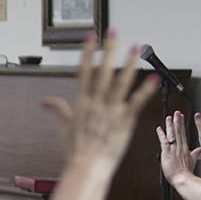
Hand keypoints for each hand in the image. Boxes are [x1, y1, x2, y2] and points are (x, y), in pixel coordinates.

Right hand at [42, 30, 153, 168]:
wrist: (87, 166)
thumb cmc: (76, 150)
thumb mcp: (64, 127)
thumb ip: (57, 110)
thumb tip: (46, 101)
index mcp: (82, 103)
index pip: (84, 71)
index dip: (87, 53)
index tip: (91, 37)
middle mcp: (97, 103)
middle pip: (103, 71)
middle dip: (108, 51)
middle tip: (113, 33)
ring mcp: (112, 111)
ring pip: (121, 82)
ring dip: (129, 64)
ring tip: (135, 49)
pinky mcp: (125, 120)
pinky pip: (137, 102)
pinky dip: (145, 90)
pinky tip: (154, 78)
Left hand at [156, 110, 193, 185]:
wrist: (184, 179)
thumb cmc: (186, 172)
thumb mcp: (193, 160)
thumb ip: (196, 153)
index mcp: (184, 148)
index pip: (182, 133)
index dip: (181, 125)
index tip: (181, 117)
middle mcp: (179, 147)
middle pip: (179, 131)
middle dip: (177, 121)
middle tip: (177, 112)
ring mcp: (174, 149)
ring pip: (172, 134)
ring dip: (171, 125)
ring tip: (170, 117)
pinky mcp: (168, 152)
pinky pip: (164, 141)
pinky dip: (161, 135)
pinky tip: (159, 129)